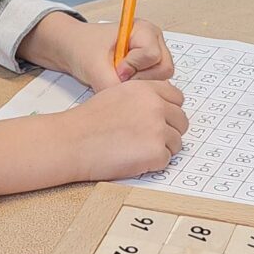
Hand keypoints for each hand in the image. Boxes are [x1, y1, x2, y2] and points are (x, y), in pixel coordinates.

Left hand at [20, 11, 174, 90]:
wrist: (74, 48)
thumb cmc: (83, 48)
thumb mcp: (94, 67)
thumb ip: (111, 85)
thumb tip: (127, 104)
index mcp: (144, 30)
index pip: (152, 55)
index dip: (134, 66)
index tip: (115, 68)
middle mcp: (154, 41)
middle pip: (164, 69)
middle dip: (141, 78)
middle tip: (118, 76)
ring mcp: (154, 55)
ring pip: (161, 80)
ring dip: (140, 84)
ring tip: (118, 78)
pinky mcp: (150, 68)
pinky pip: (154, 85)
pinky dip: (138, 88)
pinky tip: (121, 82)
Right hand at [61, 79, 188, 181]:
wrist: (72, 142)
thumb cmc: (88, 122)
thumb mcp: (116, 94)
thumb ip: (142, 98)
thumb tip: (162, 109)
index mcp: (147, 90)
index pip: (177, 98)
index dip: (169, 111)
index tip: (160, 120)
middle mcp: (156, 106)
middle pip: (181, 121)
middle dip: (168, 131)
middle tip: (146, 140)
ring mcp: (158, 130)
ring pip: (176, 143)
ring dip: (160, 149)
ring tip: (134, 150)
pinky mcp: (156, 153)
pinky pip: (166, 160)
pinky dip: (152, 164)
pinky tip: (131, 159)